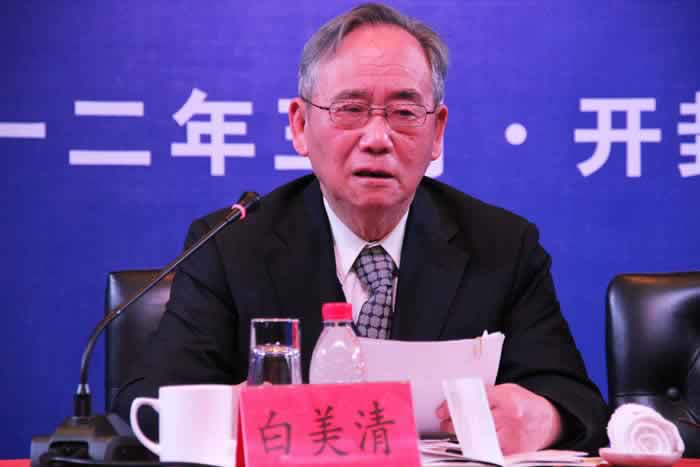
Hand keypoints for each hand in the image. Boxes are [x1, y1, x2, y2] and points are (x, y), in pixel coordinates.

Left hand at [435, 383, 561, 454]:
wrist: (547, 422)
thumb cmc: (523, 404)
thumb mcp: (505, 390)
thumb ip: (483, 395)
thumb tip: (455, 400)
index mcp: (506, 397)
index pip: (473, 400)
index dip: (453, 406)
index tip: (442, 411)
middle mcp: (509, 418)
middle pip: (471, 422)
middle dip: (454, 423)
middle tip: (446, 423)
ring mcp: (511, 438)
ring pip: (476, 440)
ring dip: (462, 437)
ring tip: (455, 432)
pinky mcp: (512, 454)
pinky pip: (487, 452)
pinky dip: (476, 448)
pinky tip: (471, 443)